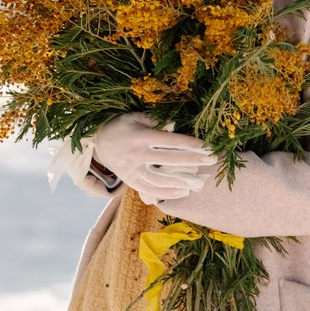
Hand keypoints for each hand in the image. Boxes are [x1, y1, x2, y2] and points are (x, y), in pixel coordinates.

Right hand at [93, 113, 217, 199]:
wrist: (97, 142)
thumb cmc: (121, 126)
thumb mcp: (135, 117)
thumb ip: (155, 122)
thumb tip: (174, 126)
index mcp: (140, 136)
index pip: (170, 141)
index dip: (190, 143)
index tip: (208, 146)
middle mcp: (137, 154)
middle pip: (170, 160)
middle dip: (193, 161)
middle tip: (213, 160)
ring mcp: (133, 170)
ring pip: (161, 179)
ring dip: (182, 181)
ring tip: (200, 182)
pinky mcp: (131, 181)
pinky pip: (150, 190)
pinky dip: (168, 193)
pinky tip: (184, 192)